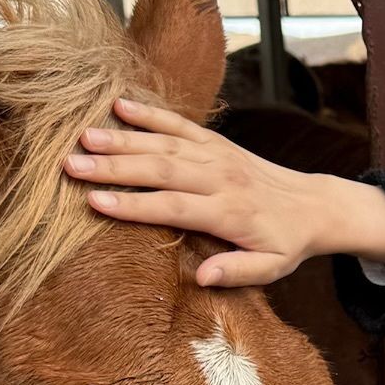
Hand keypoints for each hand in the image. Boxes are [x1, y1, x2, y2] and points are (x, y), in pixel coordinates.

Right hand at [62, 96, 384, 287]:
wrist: (315, 205)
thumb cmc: (286, 242)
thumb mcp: (271, 268)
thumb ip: (237, 272)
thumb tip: (202, 278)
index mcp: (228, 212)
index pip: (172, 206)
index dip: (133, 204)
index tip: (95, 202)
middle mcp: (219, 178)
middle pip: (160, 169)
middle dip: (113, 167)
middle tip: (70, 165)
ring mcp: (216, 155)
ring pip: (164, 143)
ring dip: (122, 139)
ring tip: (82, 136)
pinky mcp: (216, 142)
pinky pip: (180, 124)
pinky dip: (149, 113)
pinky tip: (118, 105)